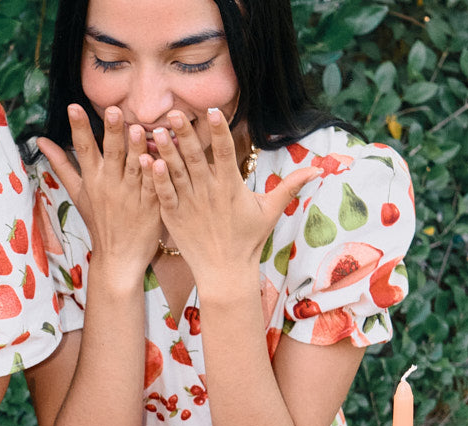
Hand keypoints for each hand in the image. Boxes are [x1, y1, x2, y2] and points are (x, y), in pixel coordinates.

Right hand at [38, 104, 161, 283]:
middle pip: (110, 154)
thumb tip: (41, 140)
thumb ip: (62, 165)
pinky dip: (155, 174)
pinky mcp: (151, 206)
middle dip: (111, 132)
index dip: (78, 128)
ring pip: (134, 167)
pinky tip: (157, 159)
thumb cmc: (98, 222)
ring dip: (135, 148)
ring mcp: (130, 196)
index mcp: (92, 180)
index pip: (82, 149)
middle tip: (112, 110)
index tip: (74, 107)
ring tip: (136, 128)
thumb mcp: (78, 193)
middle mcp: (109, 185)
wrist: (118, 257)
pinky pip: (153, 186)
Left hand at [149, 108, 319, 286]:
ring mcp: (189, 205)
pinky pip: (164, 194)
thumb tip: (320, 168)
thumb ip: (290, 186)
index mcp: (231, 187)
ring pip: (176, 171)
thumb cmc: (248, 241)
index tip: (211, 110)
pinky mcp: (174, 217)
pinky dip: (156, 178)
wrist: (224, 273)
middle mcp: (209, 192)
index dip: (219, 130)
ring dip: (166, 150)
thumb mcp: (271, 211)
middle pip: (196, 157)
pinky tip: (148, 161)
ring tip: (156, 130)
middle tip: (173, 112)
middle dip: (184, 133)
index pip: (225, 152)